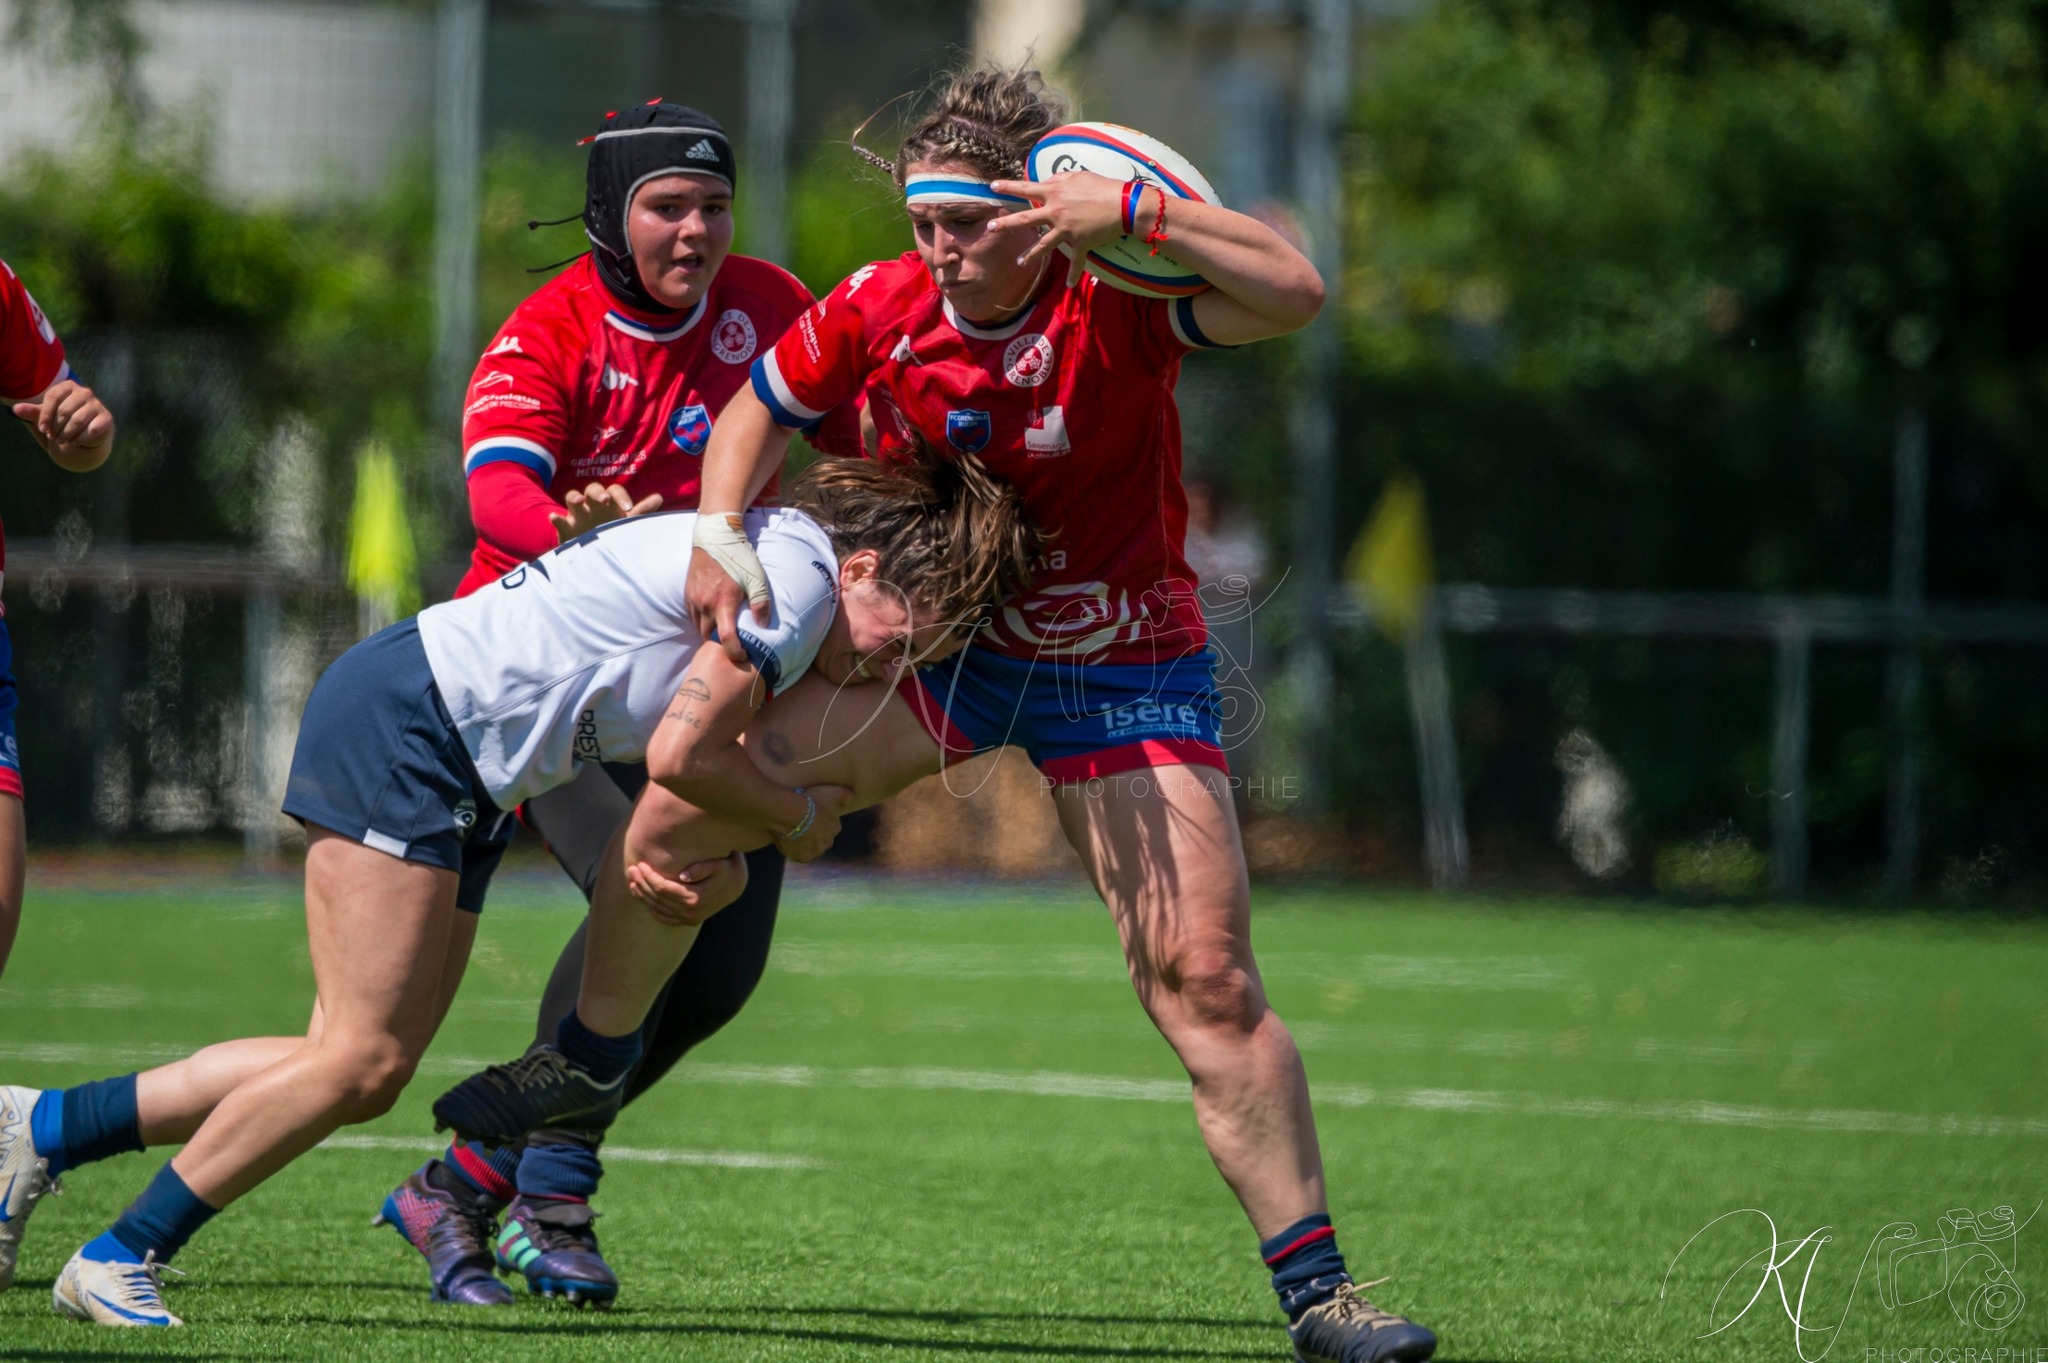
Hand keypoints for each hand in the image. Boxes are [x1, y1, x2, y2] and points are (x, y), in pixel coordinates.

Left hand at [14, 379, 114, 470]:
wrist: (89, 429)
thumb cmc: (65, 419)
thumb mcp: (48, 415)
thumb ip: (33, 412)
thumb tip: (16, 409)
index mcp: (69, 386)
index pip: (53, 397)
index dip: (45, 414)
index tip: (41, 429)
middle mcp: (85, 392)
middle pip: (64, 411)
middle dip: (56, 428)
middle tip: (52, 437)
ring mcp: (98, 405)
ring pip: (77, 421)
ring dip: (66, 434)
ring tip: (61, 440)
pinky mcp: (107, 418)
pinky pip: (91, 430)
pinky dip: (80, 438)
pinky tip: (74, 442)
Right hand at [548, 482, 660, 542]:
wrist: (592, 549)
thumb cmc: (611, 530)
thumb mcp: (626, 522)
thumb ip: (641, 511)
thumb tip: (659, 497)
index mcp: (609, 502)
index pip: (613, 490)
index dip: (620, 496)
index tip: (628, 508)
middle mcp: (592, 504)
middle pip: (592, 488)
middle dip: (598, 492)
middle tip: (605, 501)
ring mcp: (577, 514)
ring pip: (572, 497)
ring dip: (575, 497)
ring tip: (579, 501)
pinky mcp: (566, 527)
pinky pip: (559, 520)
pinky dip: (556, 518)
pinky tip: (555, 518)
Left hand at [624, 852, 742, 925]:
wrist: (738, 884)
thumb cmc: (727, 868)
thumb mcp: (720, 864)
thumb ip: (703, 867)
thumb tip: (683, 876)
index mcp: (696, 898)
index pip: (663, 888)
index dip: (649, 877)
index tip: (640, 864)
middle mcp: (690, 913)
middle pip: (658, 899)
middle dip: (642, 883)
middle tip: (632, 869)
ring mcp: (689, 919)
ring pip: (658, 908)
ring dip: (643, 894)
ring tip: (632, 880)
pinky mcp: (688, 921)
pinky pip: (664, 917)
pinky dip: (650, 907)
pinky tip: (642, 894)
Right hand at [686, 542, 764, 667]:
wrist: (715, 537)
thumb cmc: (739, 557)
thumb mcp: (757, 578)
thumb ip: (761, 603)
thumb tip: (763, 625)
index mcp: (723, 602)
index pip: (726, 637)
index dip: (734, 651)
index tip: (742, 655)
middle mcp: (705, 604)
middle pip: (709, 637)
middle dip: (720, 644)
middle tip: (733, 644)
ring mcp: (694, 599)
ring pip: (699, 627)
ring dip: (709, 633)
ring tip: (723, 631)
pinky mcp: (687, 594)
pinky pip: (692, 616)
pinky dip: (702, 621)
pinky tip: (712, 617)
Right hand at [773, 783, 850, 862]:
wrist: (791, 814)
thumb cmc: (813, 801)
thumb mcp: (834, 792)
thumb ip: (847, 796)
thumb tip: (851, 799)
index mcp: (835, 828)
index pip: (830, 825)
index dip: (820, 818)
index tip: (810, 812)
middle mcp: (827, 843)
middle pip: (820, 838)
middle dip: (813, 832)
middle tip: (801, 821)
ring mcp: (814, 852)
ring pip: (810, 847)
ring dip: (804, 841)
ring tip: (792, 830)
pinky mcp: (802, 858)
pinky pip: (798, 854)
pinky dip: (793, 849)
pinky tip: (788, 839)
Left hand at [988, 171, 1129, 286]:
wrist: (1123, 204)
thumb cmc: (1101, 186)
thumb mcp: (1077, 176)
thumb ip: (1058, 178)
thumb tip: (1046, 182)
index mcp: (1055, 193)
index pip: (1026, 188)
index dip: (1008, 187)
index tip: (992, 187)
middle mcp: (1056, 212)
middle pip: (1025, 219)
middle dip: (1006, 224)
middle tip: (990, 228)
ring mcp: (1066, 230)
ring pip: (1044, 245)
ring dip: (1030, 255)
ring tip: (1019, 262)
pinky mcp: (1080, 243)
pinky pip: (1076, 262)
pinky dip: (1074, 274)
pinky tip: (1069, 284)